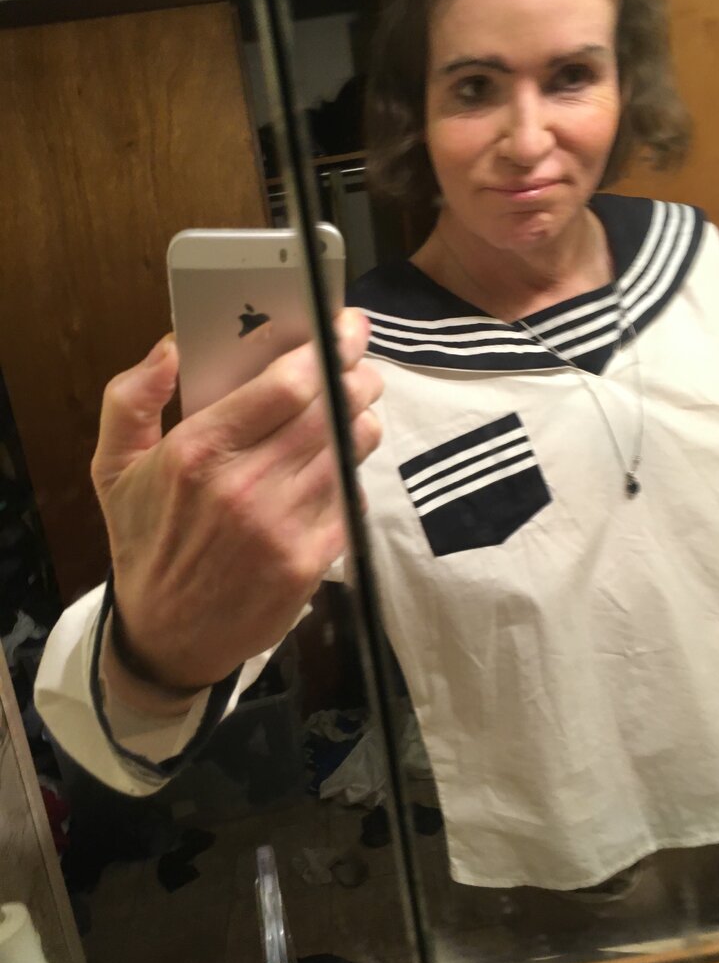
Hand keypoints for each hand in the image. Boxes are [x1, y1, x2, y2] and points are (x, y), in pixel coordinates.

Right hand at [91, 309, 382, 692]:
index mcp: (197, 453)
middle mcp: (245, 487)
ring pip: (349, 449)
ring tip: (353, 409)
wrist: (168, 636)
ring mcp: (283, 527)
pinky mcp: (309, 561)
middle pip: (331, 411)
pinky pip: (352, 497)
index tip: (345, 326)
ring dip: (362, 419)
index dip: (328, 346)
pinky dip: (353, 470)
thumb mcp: (113, 468)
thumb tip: (171, 346)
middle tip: (358, 364)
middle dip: (356, 376)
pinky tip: (340, 462)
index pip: (286, 385)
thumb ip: (131, 399)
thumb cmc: (145, 542)